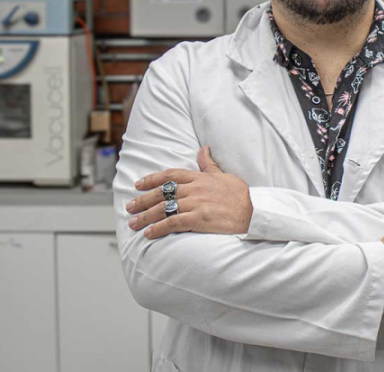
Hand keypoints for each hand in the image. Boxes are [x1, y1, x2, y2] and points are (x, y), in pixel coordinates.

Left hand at [126, 146, 253, 238]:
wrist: (254, 212)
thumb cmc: (240, 195)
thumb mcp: (223, 175)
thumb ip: (208, 164)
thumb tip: (203, 148)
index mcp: (199, 178)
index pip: (170, 175)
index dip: (151, 179)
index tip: (138, 184)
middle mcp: (195, 189)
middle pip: (162, 193)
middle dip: (143, 200)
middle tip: (129, 207)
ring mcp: (196, 204)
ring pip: (164, 208)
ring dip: (146, 217)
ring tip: (133, 224)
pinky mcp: (199, 219)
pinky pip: (173, 223)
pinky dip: (158, 228)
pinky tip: (149, 234)